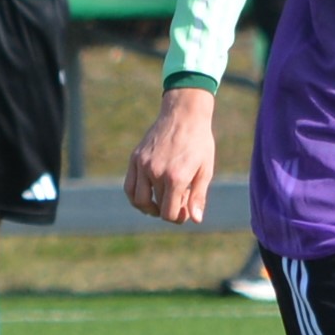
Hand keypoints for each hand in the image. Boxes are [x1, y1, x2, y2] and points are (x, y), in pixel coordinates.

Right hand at [125, 86, 218, 222]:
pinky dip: (135, 196)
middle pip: (157, 206)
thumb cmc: (199, 143)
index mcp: (176, 177)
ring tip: (159, 204)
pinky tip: (146, 196)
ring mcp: (143, 165)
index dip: (177, 218)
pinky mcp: (135, 158)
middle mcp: (156, 172)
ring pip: (138, 200)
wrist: (184, 114)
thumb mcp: (205, 170)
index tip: (184, 212)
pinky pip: (129, 186)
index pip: (169, 213)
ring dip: (148, 208)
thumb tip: (195, 219)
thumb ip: (198, 196)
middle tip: (179, 201)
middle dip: (168, 209)